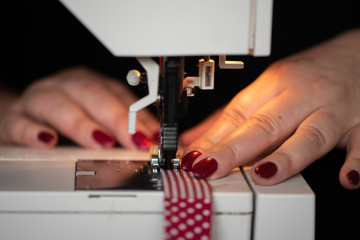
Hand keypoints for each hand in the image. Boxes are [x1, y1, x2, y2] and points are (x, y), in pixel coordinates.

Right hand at [0, 67, 158, 148]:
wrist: (24, 115)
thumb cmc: (68, 115)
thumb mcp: (99, 116)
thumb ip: (125, 126)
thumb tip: (153, 139)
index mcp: (91, 85)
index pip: (119, 96)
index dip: (138, 116)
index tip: (154, 137)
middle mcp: (67, 87)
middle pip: (93, 95)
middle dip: (118, 119)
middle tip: (135, 140)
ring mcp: (39, 100)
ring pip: (59, 104)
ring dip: (82, 124)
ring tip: (101, 141)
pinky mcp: (15, 118)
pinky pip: (21, 122)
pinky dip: (34, 132)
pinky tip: (47, 141)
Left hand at [180, 29, 359, 189]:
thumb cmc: (310, 75)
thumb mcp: (268, 87)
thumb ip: (230, 117)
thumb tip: (194, 141)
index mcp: (275, 83)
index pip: (239, 113)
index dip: (214, 137)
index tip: (193, 157)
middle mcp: (303, 94)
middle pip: (266, 123)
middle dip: (235, 148)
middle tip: (210, 167)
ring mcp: (334, 108)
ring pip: (309, 134)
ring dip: (286, 156)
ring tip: (263, 175)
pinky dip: (356, 161)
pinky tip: (346, 178)